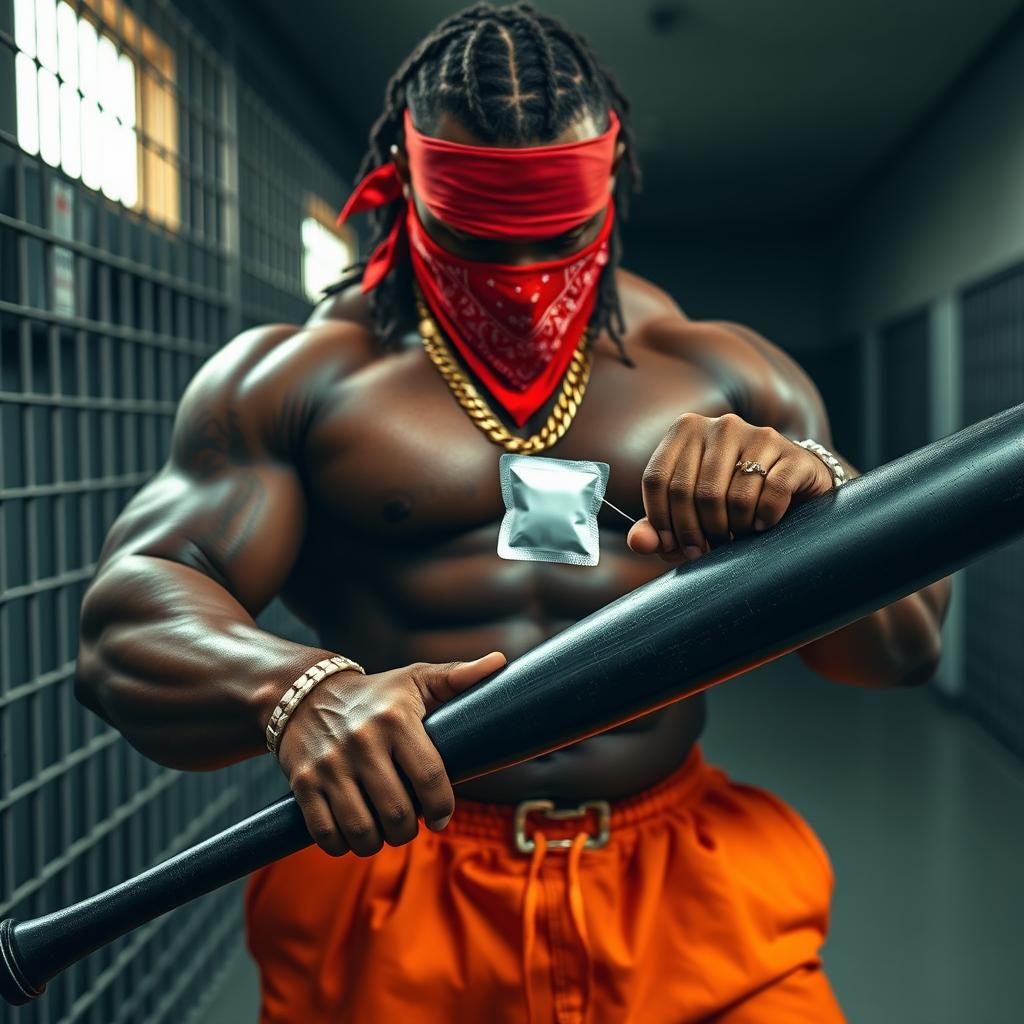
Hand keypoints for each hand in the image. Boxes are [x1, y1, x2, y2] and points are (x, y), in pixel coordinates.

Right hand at [277, 652, 506, 856]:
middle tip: (409, 821)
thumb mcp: (414, 680)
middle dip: (408, 829)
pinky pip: (326, 835)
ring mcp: (329, 764)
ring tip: (383, 829)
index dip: (441, 808)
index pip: (430, 779)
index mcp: (396, 718)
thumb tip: (499, 662)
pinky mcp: (303, 783)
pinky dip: (343, 845)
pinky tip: (353, 831)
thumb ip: (456, 676)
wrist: (303, 693)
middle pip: (398, 813)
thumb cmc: (374, 693)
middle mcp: (362, 741)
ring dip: (378, 842)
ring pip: (362, 831)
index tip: (441, 816)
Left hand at [627, 412, 834, 561]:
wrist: (794, 489)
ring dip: (732, 528)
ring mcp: (758, 435)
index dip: (660, 520)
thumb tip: (638, 542)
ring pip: (731, 497)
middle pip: (690, 491)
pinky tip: (762, 523)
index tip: (672, 545)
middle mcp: (720, 426)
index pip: (656, 480)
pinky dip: (764, 518)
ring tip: (736, 533)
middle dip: (695, 532)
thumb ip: (657, 529)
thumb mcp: (688, 515)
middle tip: (706, 549)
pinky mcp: (792, 455)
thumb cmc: (729, 503)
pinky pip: (770, 495)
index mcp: (685, 430)